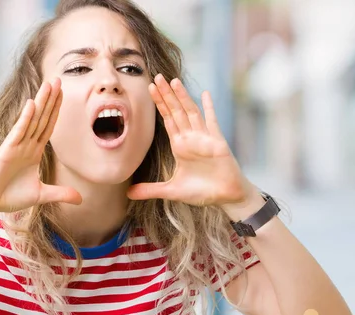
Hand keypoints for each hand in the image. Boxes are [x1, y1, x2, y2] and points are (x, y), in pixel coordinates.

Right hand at [0, 78, 81, 212]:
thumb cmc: (10, 196)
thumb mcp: (41, 195)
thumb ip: (60, 193)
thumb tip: (81, 199)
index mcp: (33, 151)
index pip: (48, 126)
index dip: (56, 111)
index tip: (63, 94)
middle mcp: (26, 144)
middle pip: (42, 117)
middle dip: (51, 99)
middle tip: (59, 80)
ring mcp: (16, 145)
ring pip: (32, 120)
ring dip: (41, 102)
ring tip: (49, 84)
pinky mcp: (6, 150)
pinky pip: (18, 131)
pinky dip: (25, 118)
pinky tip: (32, 104)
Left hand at [127, 74, 251, 206]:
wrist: (226, 197)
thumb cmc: (203, 192)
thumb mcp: (172, 191)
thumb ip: (150, 190)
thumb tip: (128, 194)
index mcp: (180, 146)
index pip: (167, 119)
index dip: (159, 104)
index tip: (149, 89)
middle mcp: (191, 138)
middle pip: (176, 111)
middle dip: (167, 94)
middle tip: (156, 77)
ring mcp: (205, 138)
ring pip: (191, 112)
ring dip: (182, 97)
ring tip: (173, 81)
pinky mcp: (217, 142)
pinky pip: (212, 122)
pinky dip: (209, 108)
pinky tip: (205, 94)